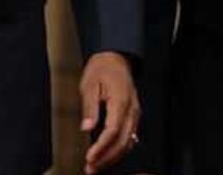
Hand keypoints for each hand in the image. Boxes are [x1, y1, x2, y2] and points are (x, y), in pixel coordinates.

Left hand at [80, 51, 140, 174]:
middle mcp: (132, 110)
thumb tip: (87, 127)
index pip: (113, 131)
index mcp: (121, 101)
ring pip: (128, 142)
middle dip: (107, 158)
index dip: (101, 147)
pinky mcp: (133, 116)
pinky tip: (109, 157)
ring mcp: (135, 114)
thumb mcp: (89, 84)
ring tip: (97, 166)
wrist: (116, 58)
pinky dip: (120, 150)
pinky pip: (129, 137)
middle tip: (91, 168)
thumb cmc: (102, 68)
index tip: (90, 157)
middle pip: (122, 141)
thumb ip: (89, 107)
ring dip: (113, 157)